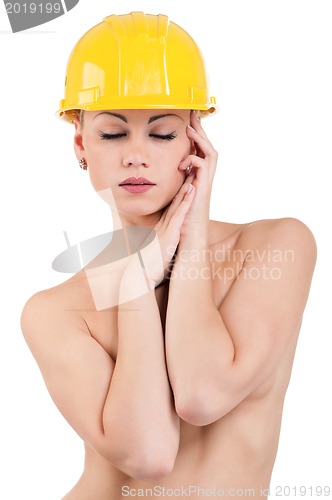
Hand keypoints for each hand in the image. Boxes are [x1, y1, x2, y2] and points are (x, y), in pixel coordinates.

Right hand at [137, 171, 195, 287]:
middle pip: (175, 201)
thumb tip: (157, 248)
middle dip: (182, 186)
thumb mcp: (154, 253)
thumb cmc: (148, 267)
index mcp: (160, 229)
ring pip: (178, 203)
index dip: (177, 195)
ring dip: (186, 188)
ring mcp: (167, 228)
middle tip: (188, 170)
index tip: (183, 182)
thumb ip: (156, 247)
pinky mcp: (170, 233)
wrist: (141, 274)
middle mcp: (163, 225)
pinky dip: (186, 201)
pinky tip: (192, 190)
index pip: (171, 208)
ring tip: (193, 173)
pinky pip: (180, 214)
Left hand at [177, 111, 217, 239]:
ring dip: (201, 140)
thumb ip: (170, 184)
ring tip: (189, 129)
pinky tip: (182, 162)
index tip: (187, 120)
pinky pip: (203, 167)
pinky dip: (194, 160)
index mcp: (198, 177)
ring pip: (211, 154)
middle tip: (193, 114)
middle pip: (208, 147)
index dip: (195, 135)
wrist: (188, 238)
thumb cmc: (179, 220)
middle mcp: (204, 178)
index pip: (199, 150)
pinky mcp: (203, 190)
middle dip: (201, 130)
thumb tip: (156, 173)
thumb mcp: (173, 197)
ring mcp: (206, 183)